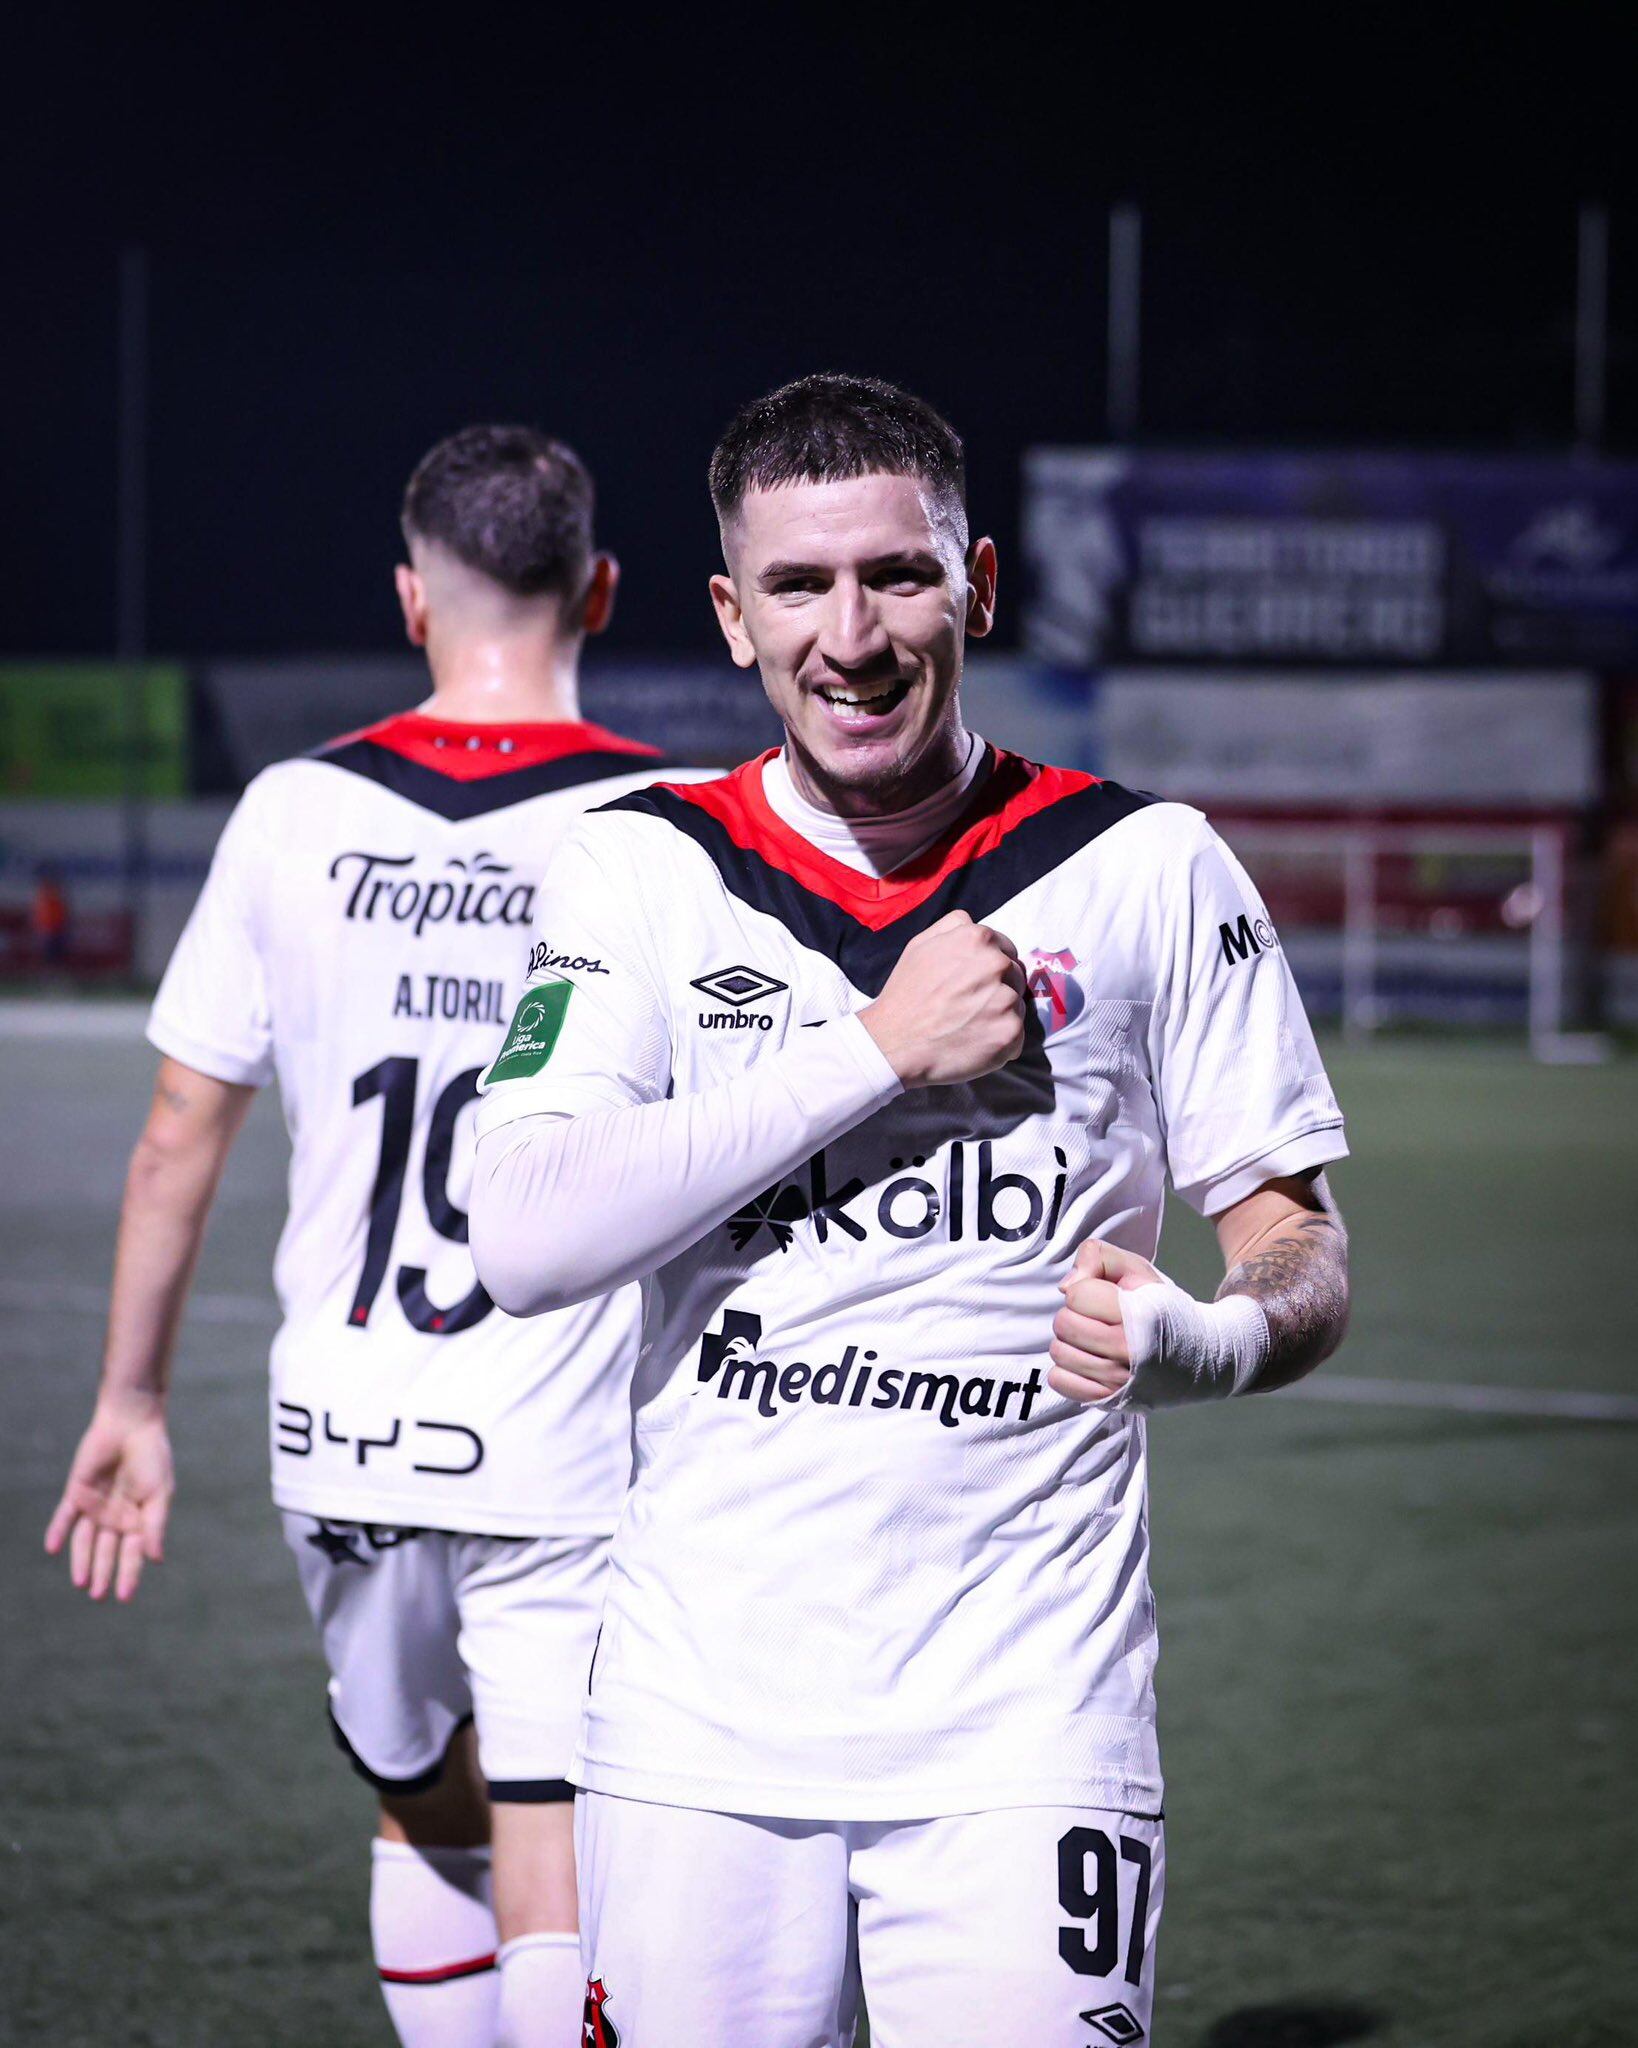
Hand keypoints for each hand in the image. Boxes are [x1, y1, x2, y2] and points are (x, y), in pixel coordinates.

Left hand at [44, 1396, 173, 1601]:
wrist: (131, 1424)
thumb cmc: (152, 1457)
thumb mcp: (160, 1493)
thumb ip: (155, 1525)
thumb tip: (156, 1559)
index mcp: (138, 1519)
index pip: (132, 1553)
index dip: (129, 1574)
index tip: (125, 1597)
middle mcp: (114, 1518)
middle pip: (106, 1552)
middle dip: (102, 1573)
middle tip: (97, 1596)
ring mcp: (94, 1507)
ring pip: (84, 1541)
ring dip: (81, 1560)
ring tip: (80, 1582)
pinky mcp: (76, 1493)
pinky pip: (64, 1517)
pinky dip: (58, 1531)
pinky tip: (52, 1548)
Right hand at [860, 910, 1025, 1086]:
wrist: (894, 1042)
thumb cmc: (905, 995)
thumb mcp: (920, 945)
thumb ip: (953, 927)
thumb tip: (974, 924)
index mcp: (977, 939)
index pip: (1006, 949)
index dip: (990, 968)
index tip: (975, 983)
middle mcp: (997, 964)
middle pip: (1015, 975)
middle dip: (998, 988)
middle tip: (968, 1006)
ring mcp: (1006, 999)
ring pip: (1016, 1004)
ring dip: (1000, 1015)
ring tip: (968, 1025)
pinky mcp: (1009, 1031)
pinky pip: (1016, 1035)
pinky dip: (1001, 1041)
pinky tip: (975, 1043)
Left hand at [1049, 1238, 1161, 1403]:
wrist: (1199, 1356)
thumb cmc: (1162, 1308)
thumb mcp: (1137, 1269)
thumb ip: (1098, 1257)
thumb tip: (1065, 1287)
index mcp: (1138, 1314)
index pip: (1076, 1295)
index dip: (1087, 1290)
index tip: (1106, 1297)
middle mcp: (1128, 1350)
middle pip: (1063, 1324)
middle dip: (1076, 1315)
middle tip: (1099, 1319)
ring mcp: (1117, 1380)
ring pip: (1059, 1352)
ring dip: (1072, 1342)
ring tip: (1097, 1340)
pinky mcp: (1107, 1400)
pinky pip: (1060, 1381)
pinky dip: (1068, 1369)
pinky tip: (1090, 1361)